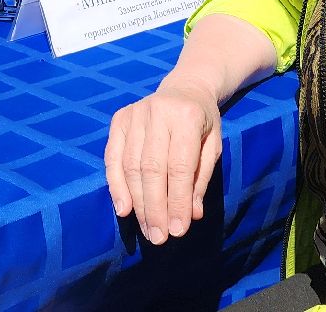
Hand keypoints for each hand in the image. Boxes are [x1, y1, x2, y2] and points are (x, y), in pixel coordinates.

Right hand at [104, 80, 222, 244]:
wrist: (185, 88)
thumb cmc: (202, 122)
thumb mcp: (213, 147)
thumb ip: (200, 179)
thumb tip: (190, 215)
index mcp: (187, 116)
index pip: (179, 167)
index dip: (177, 201)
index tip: (178, 230)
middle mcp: (158, 112)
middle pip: (152, 169)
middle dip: (155, 208)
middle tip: (159, 237)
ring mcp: (135, 114)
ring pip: (131, 166)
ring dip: (138, 203)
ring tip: (147, 229)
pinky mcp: (119, 119)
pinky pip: (113, 157)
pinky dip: (116, 185)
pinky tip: (123, 209)